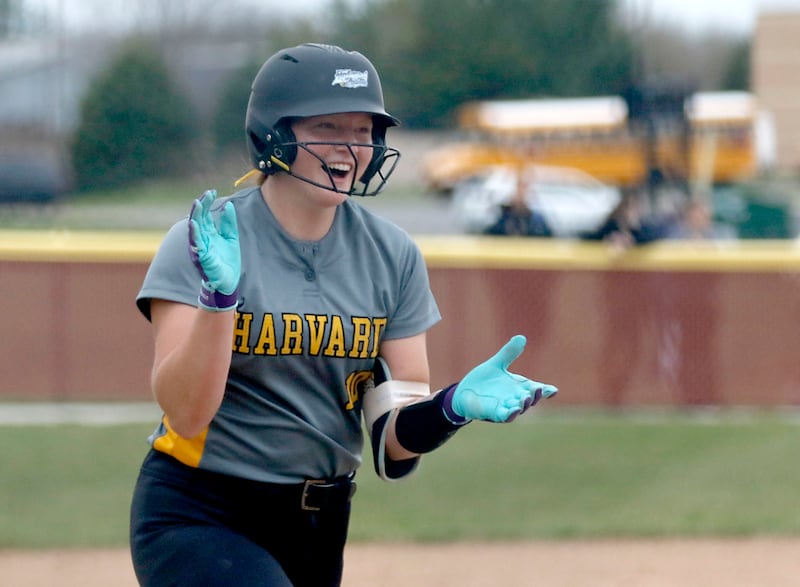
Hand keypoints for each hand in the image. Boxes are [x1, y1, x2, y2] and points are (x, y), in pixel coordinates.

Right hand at [189, 190, 240, 310]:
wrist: (229, 282)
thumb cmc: (227, 261)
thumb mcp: (231, 238)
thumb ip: (229, 223)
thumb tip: (228, 205)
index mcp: (209, 234)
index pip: (205, 214)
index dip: (207, 202)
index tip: (212, 191)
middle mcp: (202, 239)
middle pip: (199, 219)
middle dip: (201, 206)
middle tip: (206, 194)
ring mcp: (200, 248)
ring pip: (195, 229)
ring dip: (195, 216)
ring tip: (197, 204)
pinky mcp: (202, 258)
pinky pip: (196, 244)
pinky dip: (194, 234)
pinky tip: (194, 223)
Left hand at [448, 335, 556, 422]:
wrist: (464, 392)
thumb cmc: (484, 380)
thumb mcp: (497, 364)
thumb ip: (508, 353)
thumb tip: (521, 337)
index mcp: (519, 387)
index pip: (536, 390)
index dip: (545, 391)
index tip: (552, 390)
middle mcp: (515, 398)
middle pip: (530, 400)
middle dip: (535, 396)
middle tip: (537, 389)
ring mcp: (505, 407)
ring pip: (519, 409)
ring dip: (524, 405)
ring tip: (526, 398)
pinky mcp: (493, 414)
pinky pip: (504, 416)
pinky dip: (510, 414)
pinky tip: (514, 410)